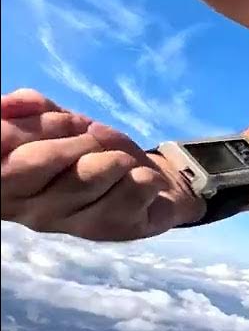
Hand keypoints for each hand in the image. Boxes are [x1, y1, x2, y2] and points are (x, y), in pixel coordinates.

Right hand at [1, 88, 203, 240]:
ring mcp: (67, 224)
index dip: (25, 128)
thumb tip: (15, 101)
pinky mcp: (110, 229)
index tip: (65, 122)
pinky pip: (132, 188)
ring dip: (114, 155)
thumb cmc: (92, 152)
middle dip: (70, 136)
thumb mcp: (61, 123)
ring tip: (121, 162)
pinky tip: (139, 182)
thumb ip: (34, 110)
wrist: (152, 184)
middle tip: (95, 137)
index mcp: (7, 182)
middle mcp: (27, 210)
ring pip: (89, 174)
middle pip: (34, 160)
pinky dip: (144, 175)